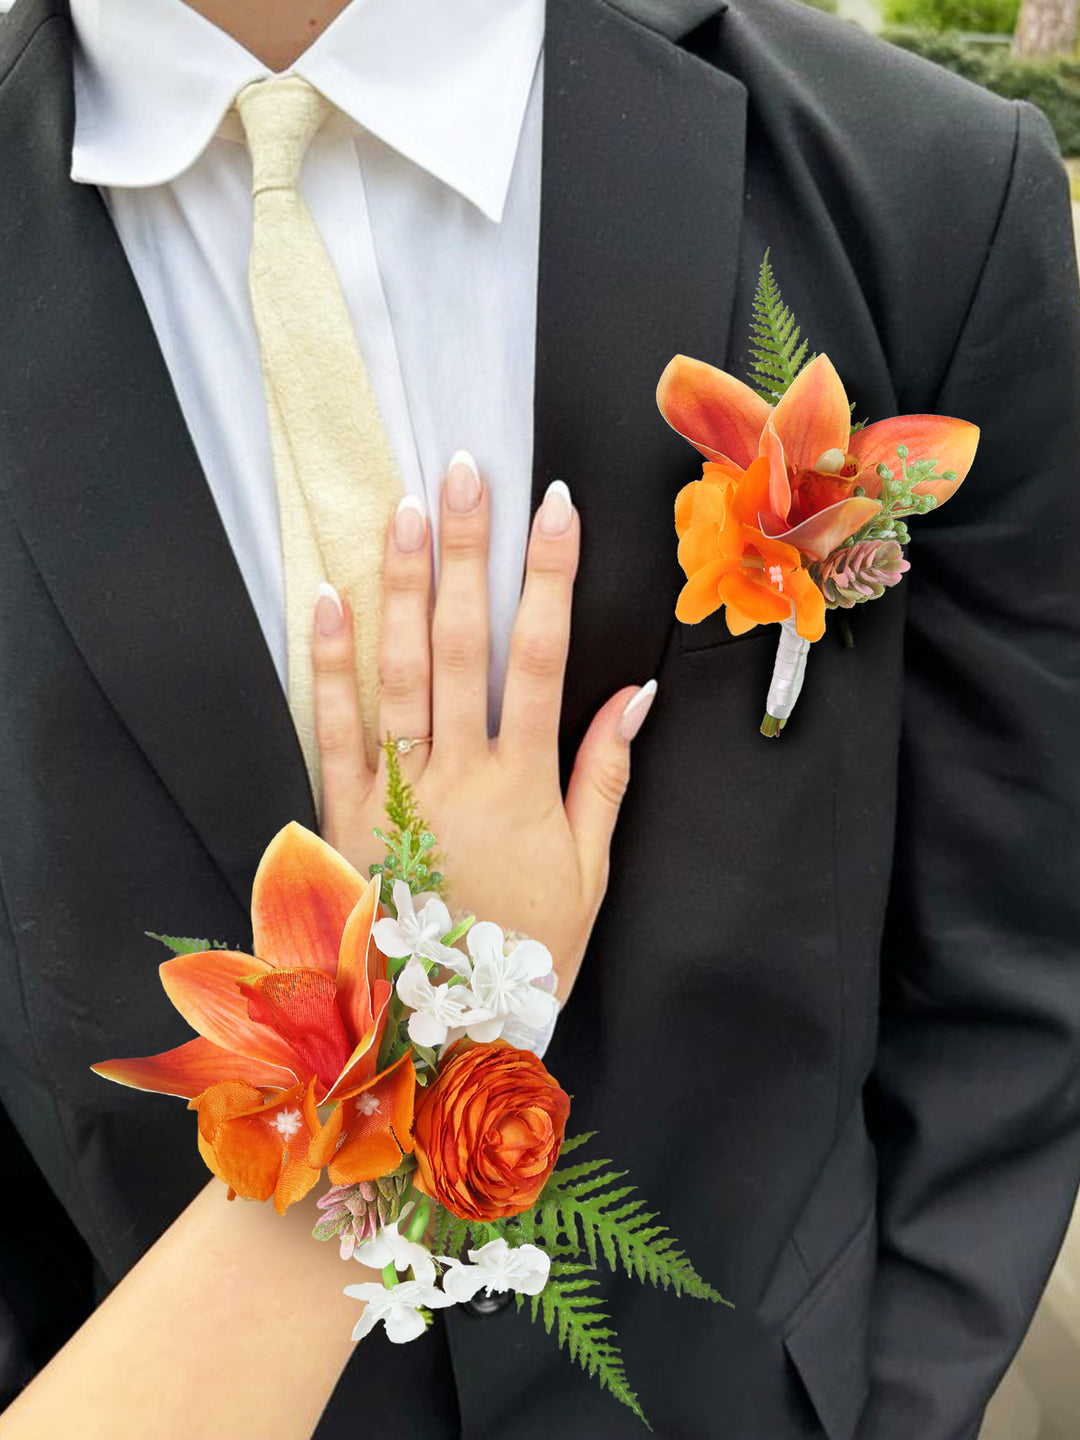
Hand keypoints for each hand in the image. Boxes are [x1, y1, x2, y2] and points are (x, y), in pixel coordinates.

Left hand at [310, 452, 656, 1001]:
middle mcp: (459, 776)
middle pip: (464, 645)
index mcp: (524, 786)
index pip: (544, 658)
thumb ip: (606, 776)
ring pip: (398, 673)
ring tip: (405, 511)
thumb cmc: (524, 950)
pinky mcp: (343, 815)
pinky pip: (334, 731)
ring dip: (402, 588)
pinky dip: (329, 666)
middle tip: (467, 474)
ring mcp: (396, 792)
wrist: (444, 1031)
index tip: (554, 506)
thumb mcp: (588, 872)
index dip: (550, 578)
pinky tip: (329, 602)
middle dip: (468, 554)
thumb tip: (636, 694)